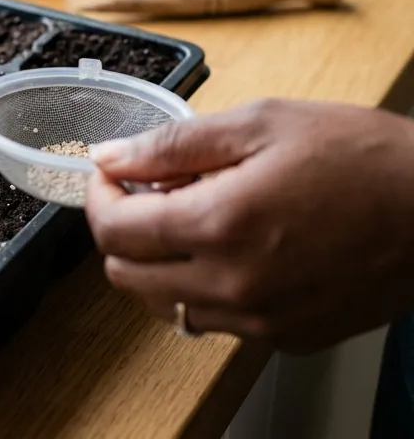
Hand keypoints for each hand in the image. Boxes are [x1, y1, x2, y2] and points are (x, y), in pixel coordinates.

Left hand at [86, 99, 413, 351]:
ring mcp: (260, 320)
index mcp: (220, 224)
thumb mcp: (262, 123)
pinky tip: (234, 249)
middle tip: (150, 194)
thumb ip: (173, 145)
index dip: (99, 198)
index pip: (112, 231)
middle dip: (122, 231)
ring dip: (159, 263)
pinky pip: (215, 321)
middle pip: (126, 274)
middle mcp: (233, 284)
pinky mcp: (287, 337)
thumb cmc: (361, 158)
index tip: (113, 176)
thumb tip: (111, 158)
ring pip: (164, 304)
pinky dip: (204, 288)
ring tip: (194, 219)